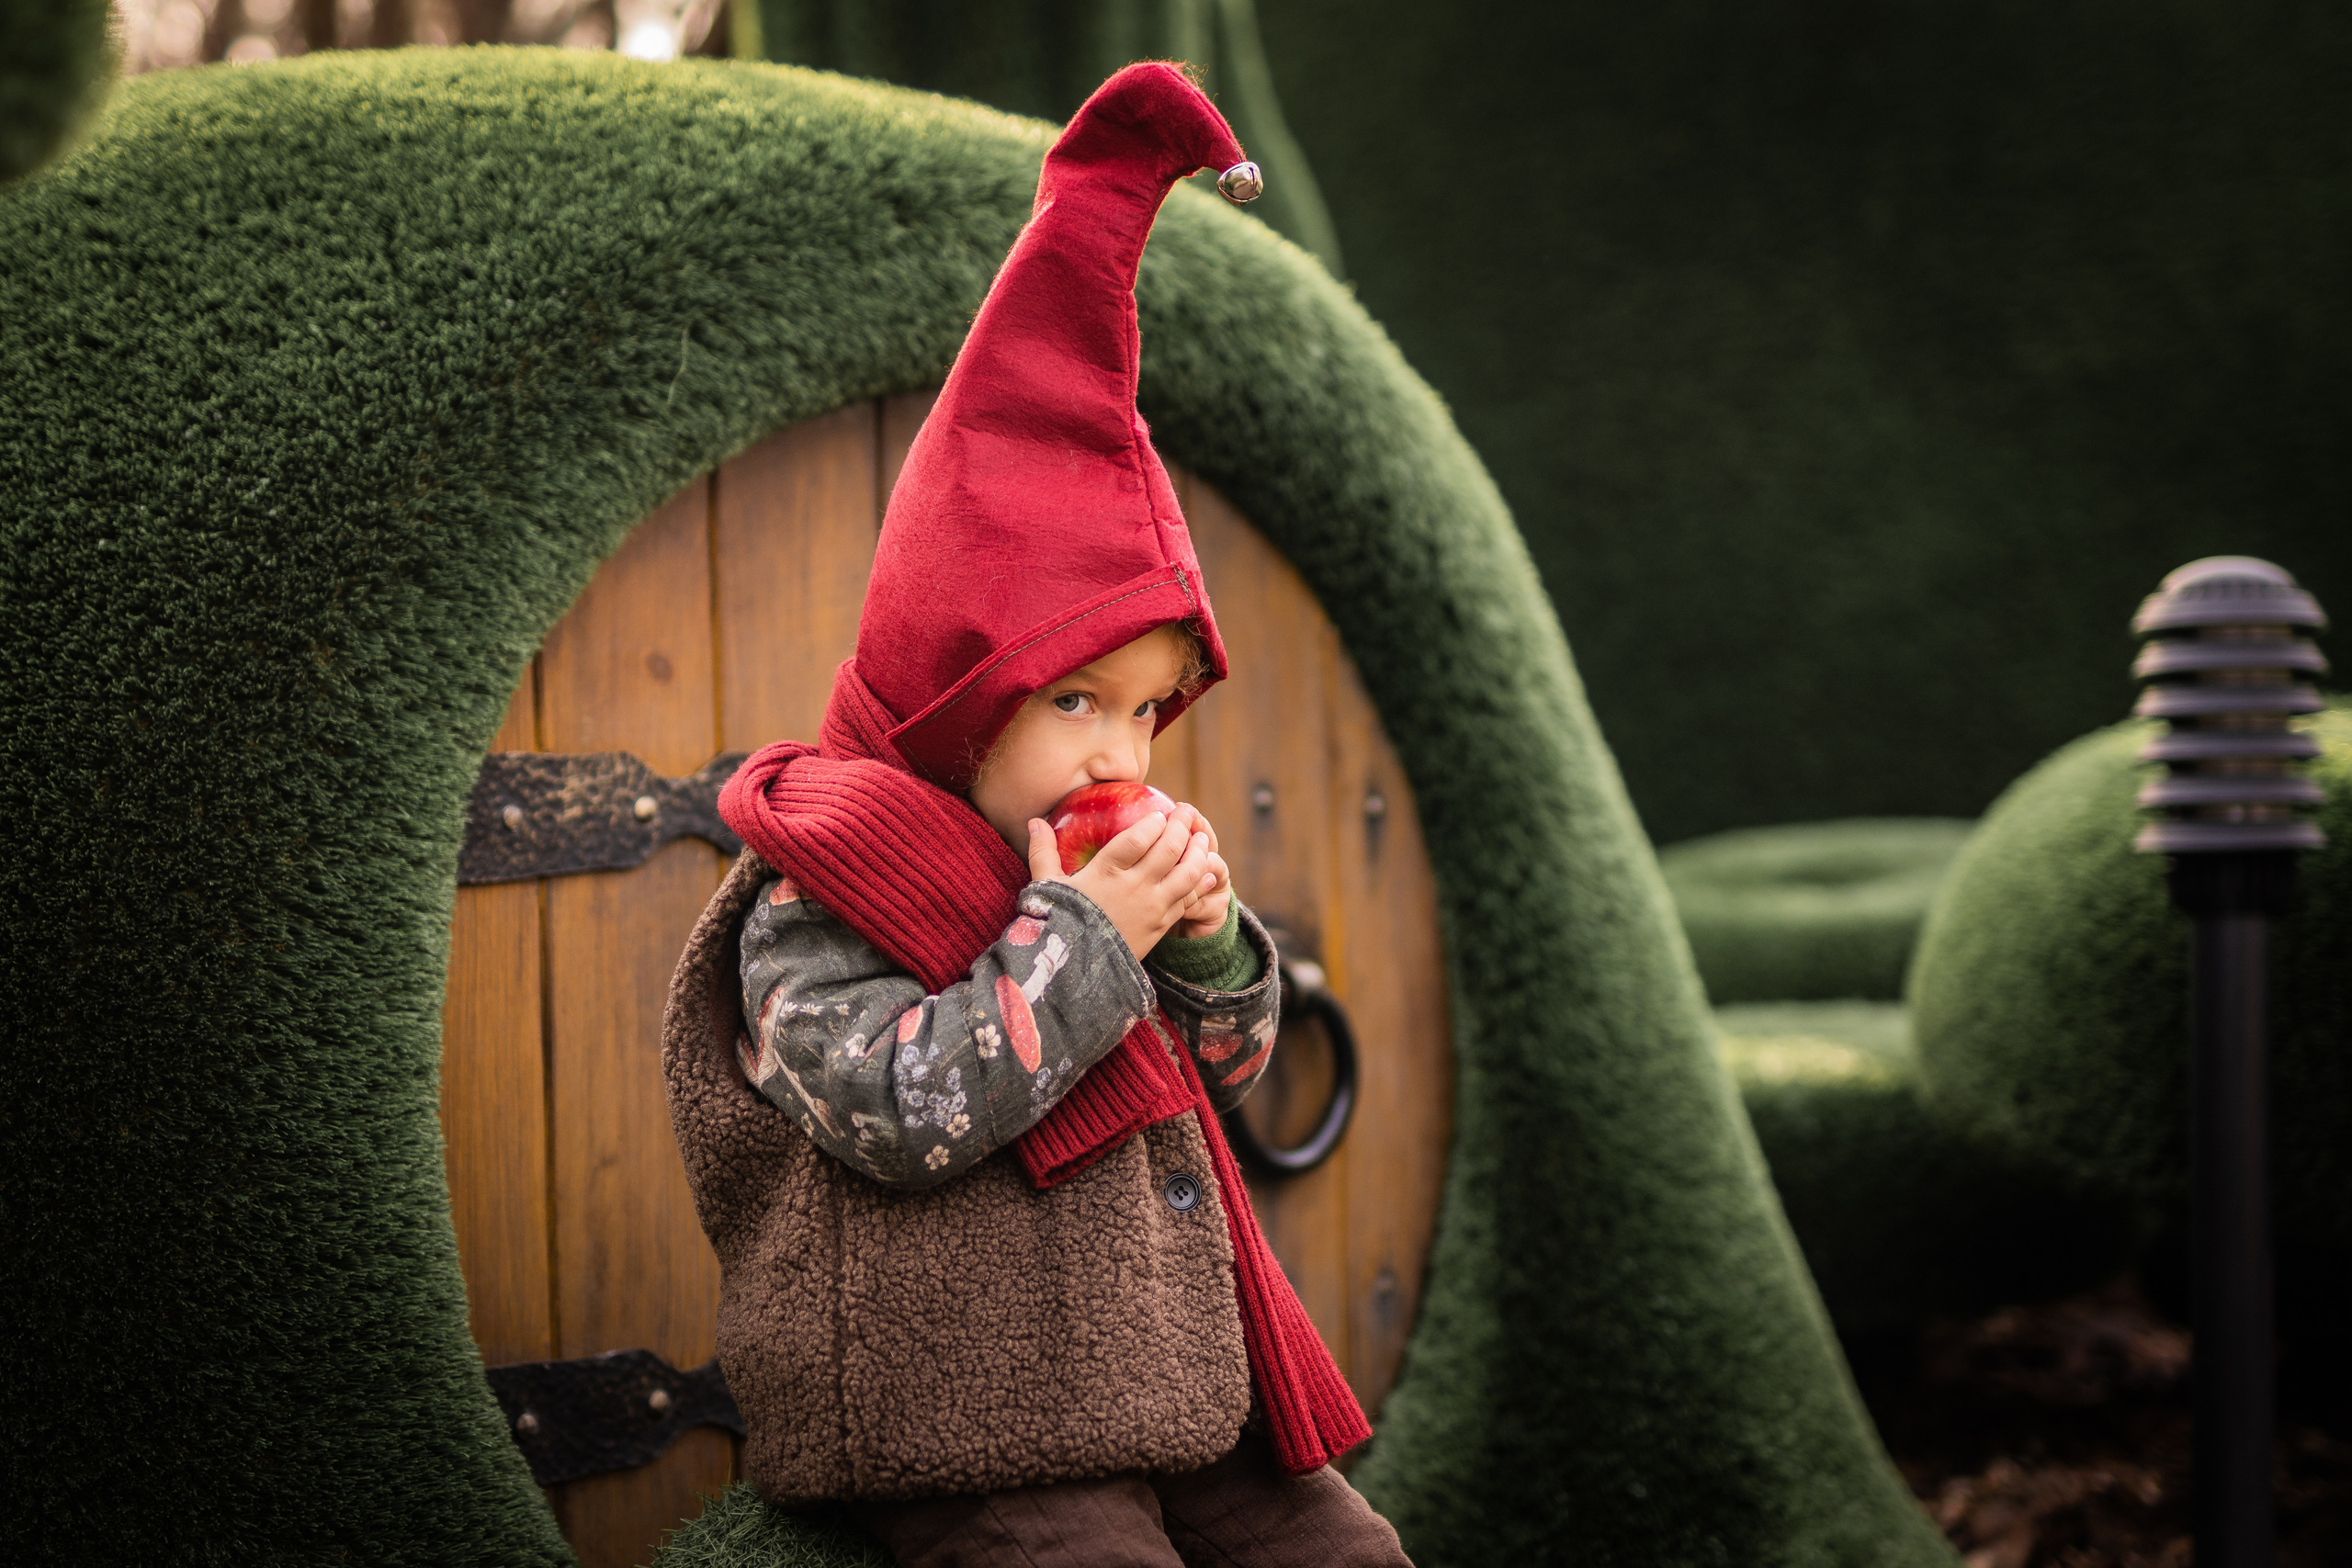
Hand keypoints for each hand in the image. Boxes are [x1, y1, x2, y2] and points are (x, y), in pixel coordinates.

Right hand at [1027, 810, 1221, 958]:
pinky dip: (1201, 882)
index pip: (1138, 838)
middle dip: (1181, 826)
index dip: (1154, 822)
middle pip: (1169, 850)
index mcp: (1106, 873)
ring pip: (1188, 873)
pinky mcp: (1162, 926)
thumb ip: (1042, 852)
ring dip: (1199, 851)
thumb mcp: (1046, 887)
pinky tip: (1207, 870)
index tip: (1159, 812)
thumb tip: (1034, 821)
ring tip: (1202, 837)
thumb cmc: (1059, 924)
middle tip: (1187, 811)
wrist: (1075, 973)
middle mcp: (1134, 887)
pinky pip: (1189, 899)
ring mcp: (1152, 908)